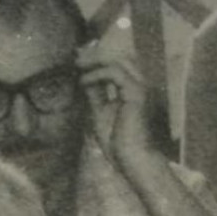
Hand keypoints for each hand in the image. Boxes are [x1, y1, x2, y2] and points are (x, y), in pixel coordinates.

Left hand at [76, 43, 155, 172]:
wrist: (133, 160)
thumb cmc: (119, 144)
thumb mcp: (100, 113)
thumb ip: (95, 94)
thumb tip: (84, 77)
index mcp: (133, 90)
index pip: (117, 64)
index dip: (98, 59)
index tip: (79, 61)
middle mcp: (140, 86)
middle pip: (118, 57)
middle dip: (96, 54)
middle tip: (76, 58)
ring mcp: (141, 88)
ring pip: (117, 61)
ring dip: (94, 60)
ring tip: (77, 65)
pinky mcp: (137, 94)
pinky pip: (114, 73)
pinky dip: (96, 75)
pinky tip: (84, 82)